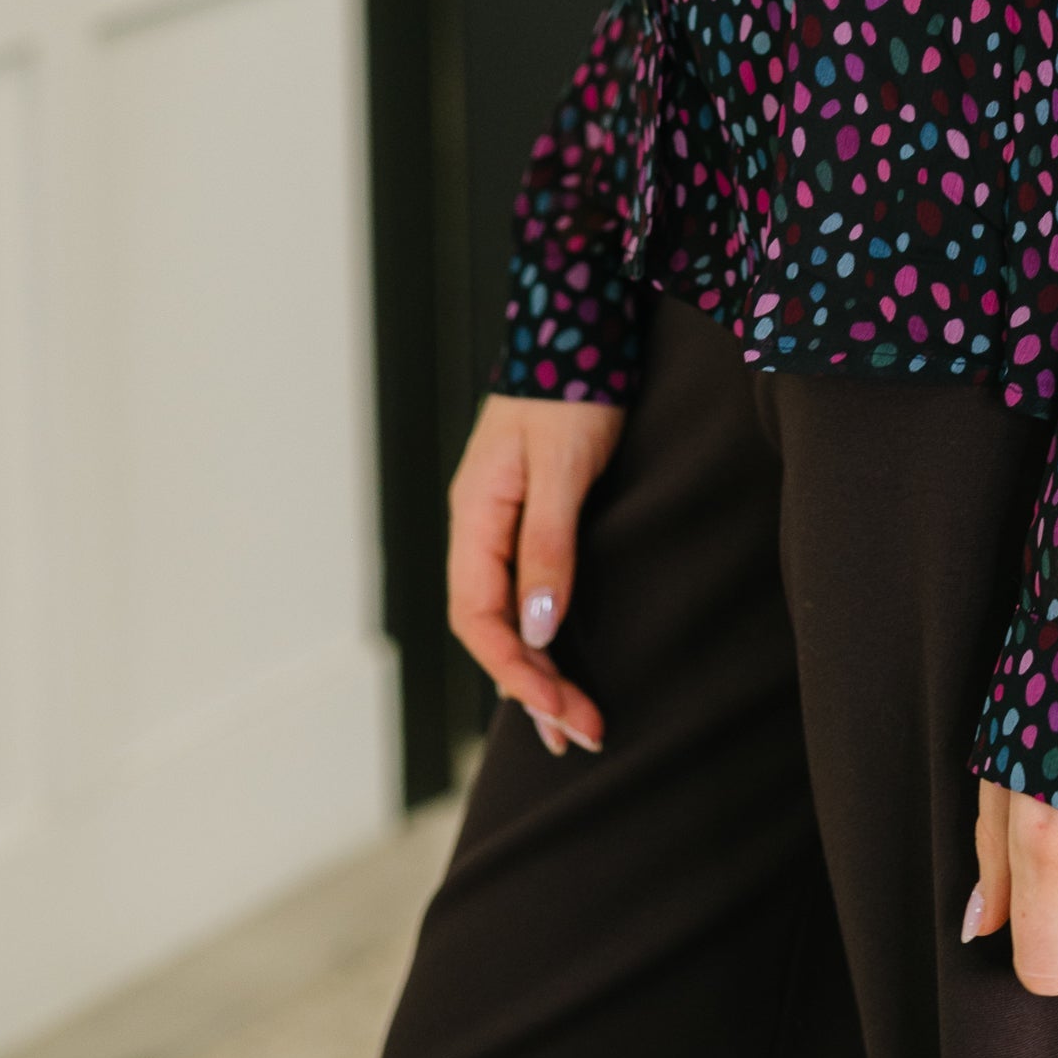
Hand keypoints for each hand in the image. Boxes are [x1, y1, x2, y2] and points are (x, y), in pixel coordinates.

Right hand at [446, 391, 622, 756]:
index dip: (515, 672)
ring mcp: (501, 521)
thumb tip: (539, 631)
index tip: (559, 712)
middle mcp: (479, 527)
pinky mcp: (531, 515)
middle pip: (491, 628)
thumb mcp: (562, 466)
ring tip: (573, 724)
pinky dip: (543, 636)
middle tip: (582, 736)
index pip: (477, 619)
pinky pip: (525, 593)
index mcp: (474, 516)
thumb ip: (547, 545)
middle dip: (531, 688)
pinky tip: (561, 664)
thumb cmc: (572, 386)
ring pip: (507, 616)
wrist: (583, 321)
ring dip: (538, 671)